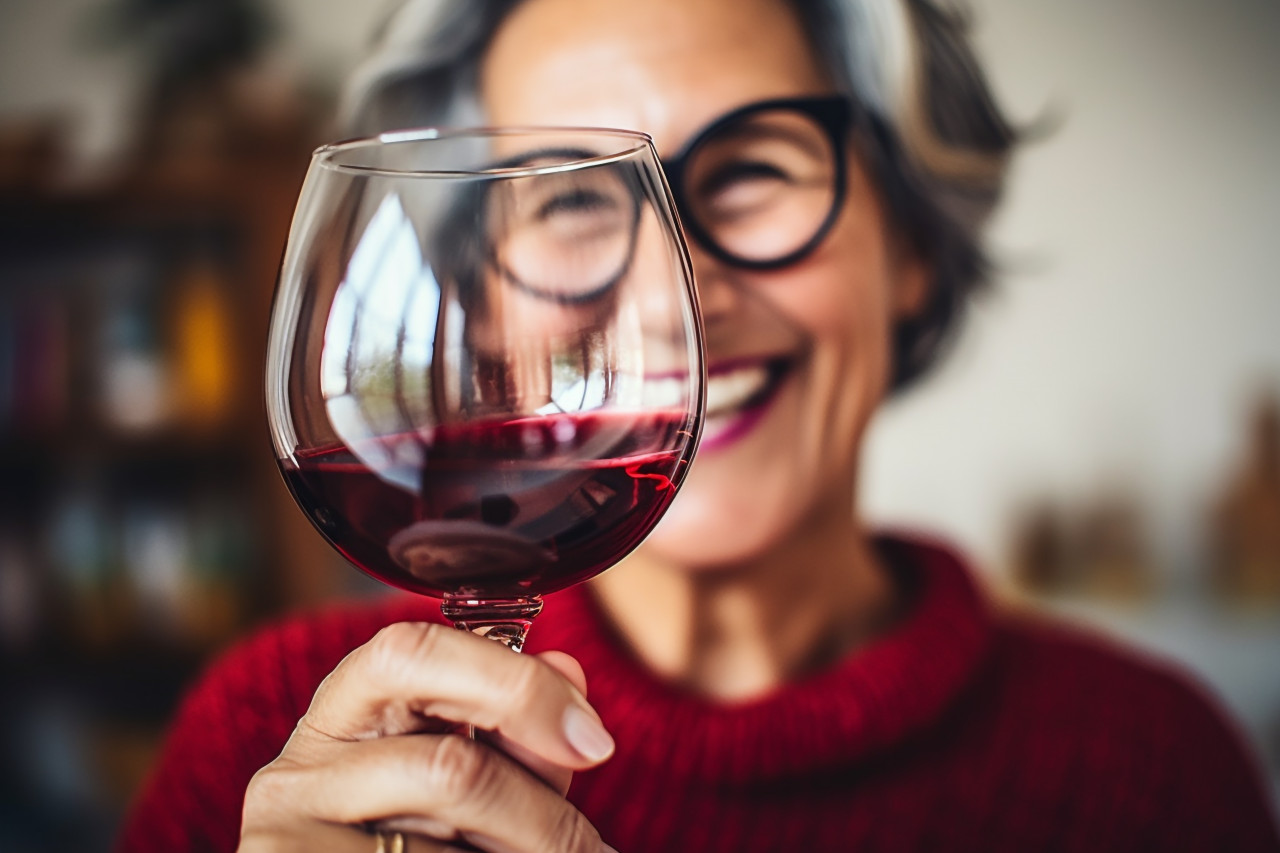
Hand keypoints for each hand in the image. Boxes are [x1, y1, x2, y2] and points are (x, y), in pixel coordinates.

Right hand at [238, 622, 617, 852]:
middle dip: (541, 812)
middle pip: (444, 768)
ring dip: (527, 850)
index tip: (593, 741)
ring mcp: (288, 835)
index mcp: (344, 712)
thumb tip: (572, 685)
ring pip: (446, 844)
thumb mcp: (467, 774)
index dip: (514, 685)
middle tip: (589, 847)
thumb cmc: (419, 838)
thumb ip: (517, 729)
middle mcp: (298, 772)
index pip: (410, 654)